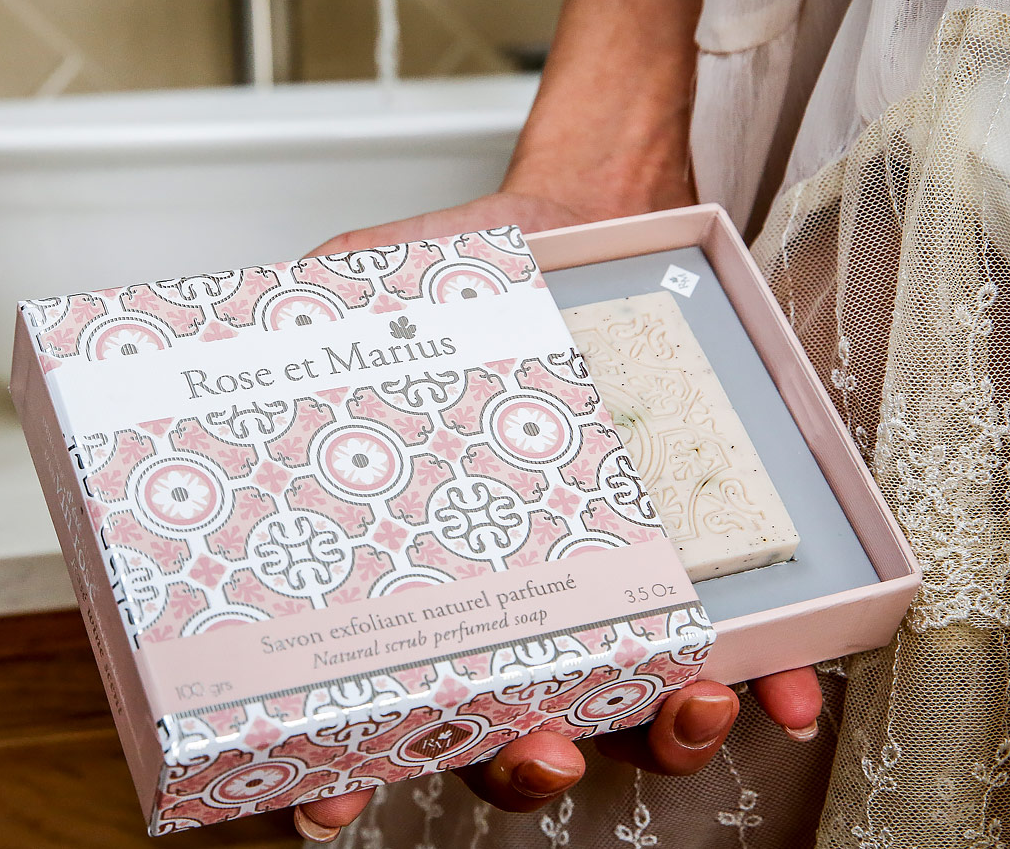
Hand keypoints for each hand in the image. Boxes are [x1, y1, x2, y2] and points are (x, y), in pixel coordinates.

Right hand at [292, 183, 821, 840]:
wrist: (589, 219)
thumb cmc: (472, 275)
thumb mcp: (360, 294)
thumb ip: (303, 338)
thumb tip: (229, 356)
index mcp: (425, 566)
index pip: (375, 691)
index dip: (346, 767)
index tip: (330, 800)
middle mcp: (513, 599)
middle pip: (505, 731)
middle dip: (522, 762)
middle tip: (539, 745)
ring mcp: (610, 592)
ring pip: (628, 715)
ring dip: (658, 738)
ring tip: (683, 702)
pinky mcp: (699, 564)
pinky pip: (743, 649)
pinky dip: (767, 681)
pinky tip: (780, 688)